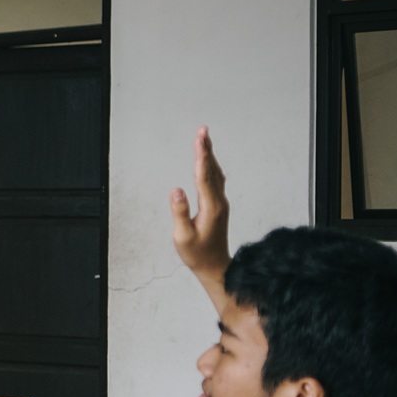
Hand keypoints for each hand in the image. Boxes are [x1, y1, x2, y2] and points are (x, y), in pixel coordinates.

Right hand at [170, 127, 230, 283]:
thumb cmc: (197, 254)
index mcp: (211, 207)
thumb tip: (176, 190)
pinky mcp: (218, 206)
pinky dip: (211, 167)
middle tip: (202, 130)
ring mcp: (220, 204)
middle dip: (206, 149)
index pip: (204, 175)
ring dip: (209, 156)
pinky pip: (216, 180)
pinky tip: (208, 162)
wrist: (215, 266)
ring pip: (216, 173)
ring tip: (203, 140)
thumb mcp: (183, 236)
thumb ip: (179, 212)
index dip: (201, 155)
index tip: (199, 138)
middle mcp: (219, 202)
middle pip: (213, 170)